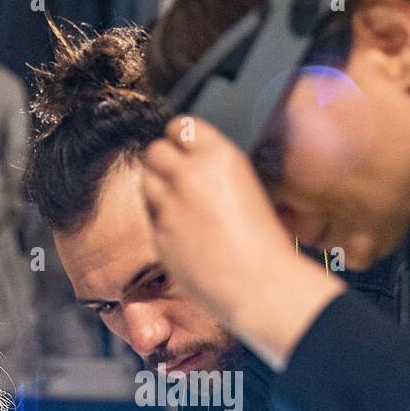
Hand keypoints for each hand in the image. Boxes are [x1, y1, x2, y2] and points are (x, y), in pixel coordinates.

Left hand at [140, 117, 342, 369]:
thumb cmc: (264, 244)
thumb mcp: (246, 187)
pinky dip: (161, 220)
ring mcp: (170, 205)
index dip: (180, 139)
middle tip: (176, 179)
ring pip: (145, 180)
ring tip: (178, 206)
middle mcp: (189, 175)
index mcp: (219, 157)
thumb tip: (190, 164)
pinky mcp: (159, 234)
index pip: (181, 125)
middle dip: (163, 161)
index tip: (182, 148)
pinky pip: (151, 216)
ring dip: (157, 188)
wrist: (258, 285)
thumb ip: (213, 171)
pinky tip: (182, 233)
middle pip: (155, 150)